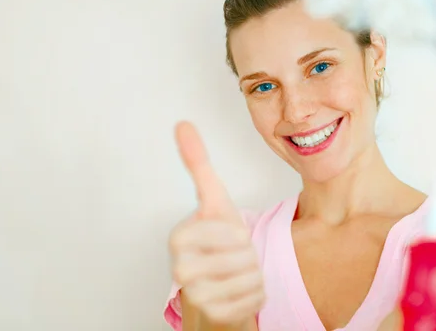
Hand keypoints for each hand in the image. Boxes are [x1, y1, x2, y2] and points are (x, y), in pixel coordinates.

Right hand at [169, 121, 264, 325]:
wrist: (219, 286)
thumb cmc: (217, 243)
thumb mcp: (214, 201)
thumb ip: (197, 164)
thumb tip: (182, 124)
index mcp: (179, 238)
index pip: (231, 232)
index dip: (238, 233)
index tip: (227, 238)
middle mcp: (180, 270)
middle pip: (243, 255)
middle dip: (248, 255)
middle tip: (233, 258)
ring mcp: (195, 297)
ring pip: (251, 277)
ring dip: (254, 274)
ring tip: (237, 274)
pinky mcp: (213, 316)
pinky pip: (255, 299)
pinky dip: (256, 294)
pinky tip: (240, 293)